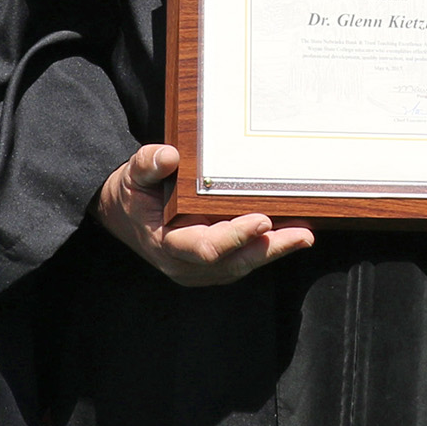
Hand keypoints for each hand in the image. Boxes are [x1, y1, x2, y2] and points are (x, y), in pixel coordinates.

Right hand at [95, 144, 314, 286]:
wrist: (122, 215)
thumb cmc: (131, 193)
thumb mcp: (132, 174)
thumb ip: (147, 165)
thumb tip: (169, 155)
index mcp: (166, 244)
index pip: (206, 247)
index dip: (235, 236)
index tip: (262, 220)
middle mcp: (185, 265)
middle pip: (234, 262)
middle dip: (270, 249)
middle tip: (302, 234)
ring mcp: (199, 270)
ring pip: (242, 265)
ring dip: (274, 252)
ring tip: (304, 235)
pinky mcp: (211, 266)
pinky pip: (242, 262)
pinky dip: (266, 250)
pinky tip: (289, 236)